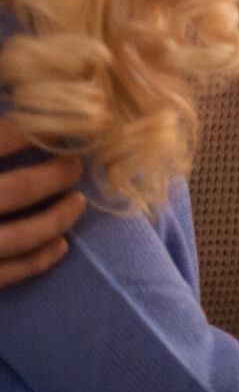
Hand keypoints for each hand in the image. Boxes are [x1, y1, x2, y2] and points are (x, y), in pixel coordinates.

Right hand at [0, 117, 83, 286]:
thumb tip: (31, 118)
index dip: (28, 133)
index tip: (60, 125)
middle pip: (16, 191)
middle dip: (54, 176)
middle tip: (75, 165)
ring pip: (18, 237)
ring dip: (55, 219)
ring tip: (77, 203)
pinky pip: (7, 273)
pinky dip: (38, 260)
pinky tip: (62, 245)